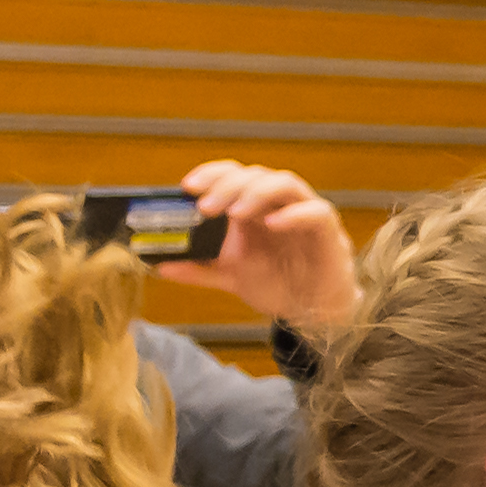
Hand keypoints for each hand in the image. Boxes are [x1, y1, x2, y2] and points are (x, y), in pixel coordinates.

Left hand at [177, 162, 358, 325]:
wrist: (312, 312)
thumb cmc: (278, 284)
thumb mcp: (230, 277)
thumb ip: (199, 269)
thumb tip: (159, 266)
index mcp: (255, 209)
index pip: (234, 175)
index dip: (211, 174)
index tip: (187, 187)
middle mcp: (279, 205)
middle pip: (255, 175)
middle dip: (227, 186)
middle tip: (205, 207)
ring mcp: (304, 214)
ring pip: (285, 183)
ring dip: (256, 193)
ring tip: (235, 213)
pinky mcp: (326, 231)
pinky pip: (315, 212)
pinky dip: (293, 214)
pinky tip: (273, 223)